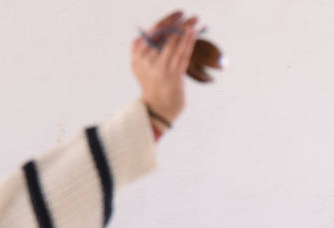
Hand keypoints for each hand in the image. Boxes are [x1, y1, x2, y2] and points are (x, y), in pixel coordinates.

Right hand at [131, 11, 199, 125]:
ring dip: (187, 30)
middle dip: (180, 23)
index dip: (168, 20)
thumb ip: (149, 48)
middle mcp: (146, 57)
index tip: (179, 14)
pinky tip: (194, 34)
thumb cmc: (154, 84)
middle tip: (192, 16)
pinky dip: (189, 42)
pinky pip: (182, 54)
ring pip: (175, 42)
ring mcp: (159, 66)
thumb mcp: (143, 64)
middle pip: (165, 34)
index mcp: (137, 52)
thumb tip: (170, 30)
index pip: (154, 30)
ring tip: (196, 22)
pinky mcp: (171, 74)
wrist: (157, 107)